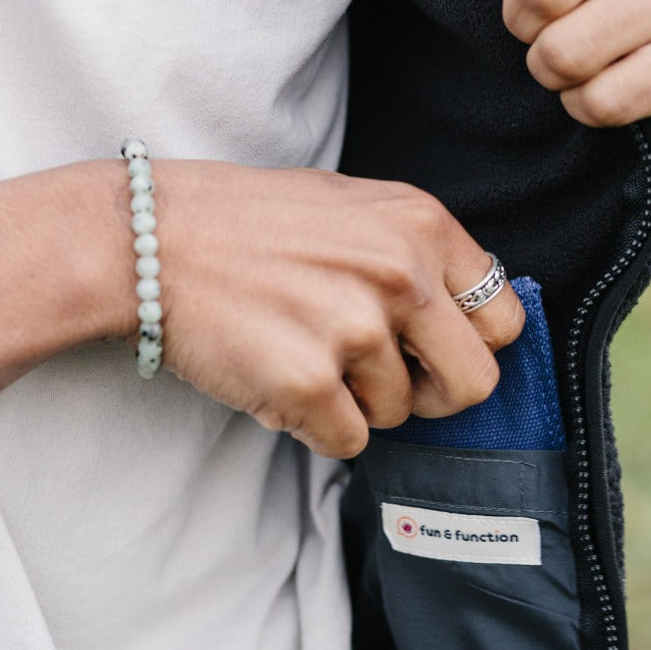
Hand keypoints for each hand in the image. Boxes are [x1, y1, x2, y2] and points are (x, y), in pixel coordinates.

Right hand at [150, 161, 524, 458]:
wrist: (147, 241)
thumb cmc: (243, 224)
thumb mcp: (352, 205)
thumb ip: (416, 255)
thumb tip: (465, 320)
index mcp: (421, 226)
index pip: (503, 320)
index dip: (468, 348)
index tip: (432, 354)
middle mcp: (400, 275)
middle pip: (474, 384)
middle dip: (432, 396)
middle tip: (383, 382)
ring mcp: (354, 330)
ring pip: (396, 416)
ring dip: (353, 403)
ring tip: (301, 356)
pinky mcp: (308, 382)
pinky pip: (346, 443)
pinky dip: (314, 427)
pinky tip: (278, 383)